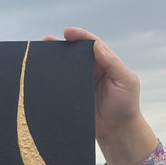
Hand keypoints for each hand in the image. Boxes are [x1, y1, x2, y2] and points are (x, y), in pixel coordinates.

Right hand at [43, 27, 157, 164]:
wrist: (117, 132)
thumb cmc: (126, 106)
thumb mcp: (126, 81)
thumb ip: (113, 63)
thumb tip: (96, 45)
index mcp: (106, 63)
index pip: (92, 45)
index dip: (80, 36)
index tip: (67, 32)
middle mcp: (92, 70)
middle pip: (75, 54)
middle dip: (61, 45)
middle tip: (45, 41)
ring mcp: (81, 84)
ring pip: (66, 68)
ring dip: (53, 61)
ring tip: (39, 55)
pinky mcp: (73, 97)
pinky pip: (61, 86)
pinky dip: (52, 80)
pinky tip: (42, 76)